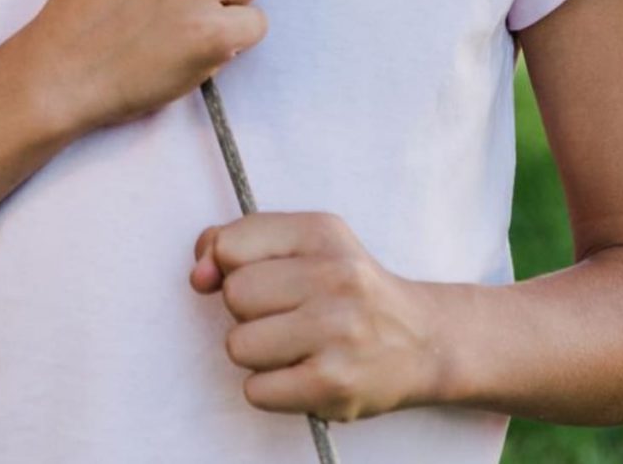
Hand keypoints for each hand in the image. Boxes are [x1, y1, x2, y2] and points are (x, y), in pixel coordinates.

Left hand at [190, 211, 447, 422]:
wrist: (423, 341)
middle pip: (234, 296)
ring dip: (257, 353)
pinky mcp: (334, 384)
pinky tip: (302, 374)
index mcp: (321, 233)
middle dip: (249, 312)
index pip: (230, 245)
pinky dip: (271, 389)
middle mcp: (335, 277)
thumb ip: (237, 244)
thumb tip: (199, 275)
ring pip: (239, 345)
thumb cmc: (348, 291)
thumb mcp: (304, 246)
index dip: (228, 267)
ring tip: (295, 346)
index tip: (258, 279)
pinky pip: (256, 390)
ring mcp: (337, 332)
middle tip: (289, 316)